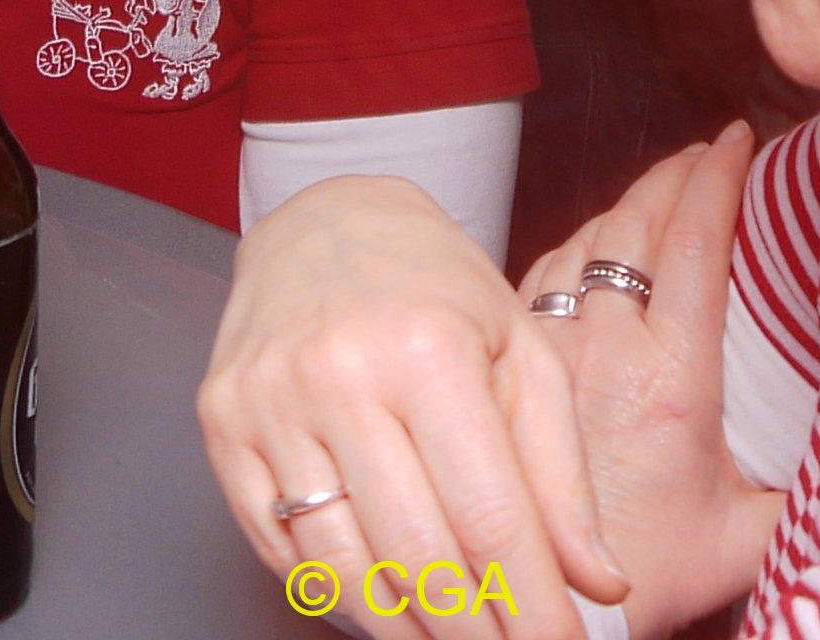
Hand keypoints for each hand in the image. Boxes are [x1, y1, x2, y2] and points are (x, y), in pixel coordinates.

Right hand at [198, 176, 619, 635]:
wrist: (324, 221)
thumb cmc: (437, 288)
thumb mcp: (522, 351)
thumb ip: (561, 473)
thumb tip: (599, 583)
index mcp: (426, 349)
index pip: (489, 517)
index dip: (532, 604)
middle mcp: (337, 374)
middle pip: (415, 555)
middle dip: (473, 630)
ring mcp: (268, 402)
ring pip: (340, 565)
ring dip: (404, 629)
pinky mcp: (221, 424)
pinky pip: (276, 547)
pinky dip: (333, 596)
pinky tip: (382, 608)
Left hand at [518, 129, 776, 634]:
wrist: (553, 604)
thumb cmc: (650, 574)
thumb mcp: (748, 536)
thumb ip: (810, 492)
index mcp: (672, 376)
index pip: (697, 240)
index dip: (719, 176)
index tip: (741, 139)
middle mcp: (605, 346)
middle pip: (637, 219)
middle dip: (676, 170)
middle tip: (707, 150)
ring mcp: (551, 346)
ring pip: (584, 237)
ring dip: (626, 201)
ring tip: (660, 187)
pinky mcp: (515, 362)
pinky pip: (542, 271)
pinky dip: (577, 242)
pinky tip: (594, 243)